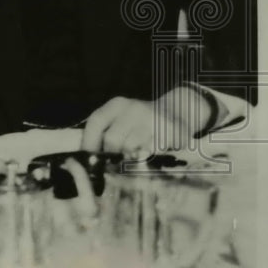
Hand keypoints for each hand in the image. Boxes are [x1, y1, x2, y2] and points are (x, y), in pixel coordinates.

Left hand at [80, 87, 209, 154]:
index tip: (88, 157)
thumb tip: (89, 156)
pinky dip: (149, 157)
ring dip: (131, 157)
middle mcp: (134, 109)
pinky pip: (151, 153)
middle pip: (112, 138)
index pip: (96, 121)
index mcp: (117, 105)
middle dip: (111, 154)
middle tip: (115, 162)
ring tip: (136, 155)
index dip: (89, 141)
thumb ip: (106, 132)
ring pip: (131, 148)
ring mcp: (153, 119)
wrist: (178, 111)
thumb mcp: (122, 118)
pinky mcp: (170, 132)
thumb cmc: (142, 120)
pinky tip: (153, 152)